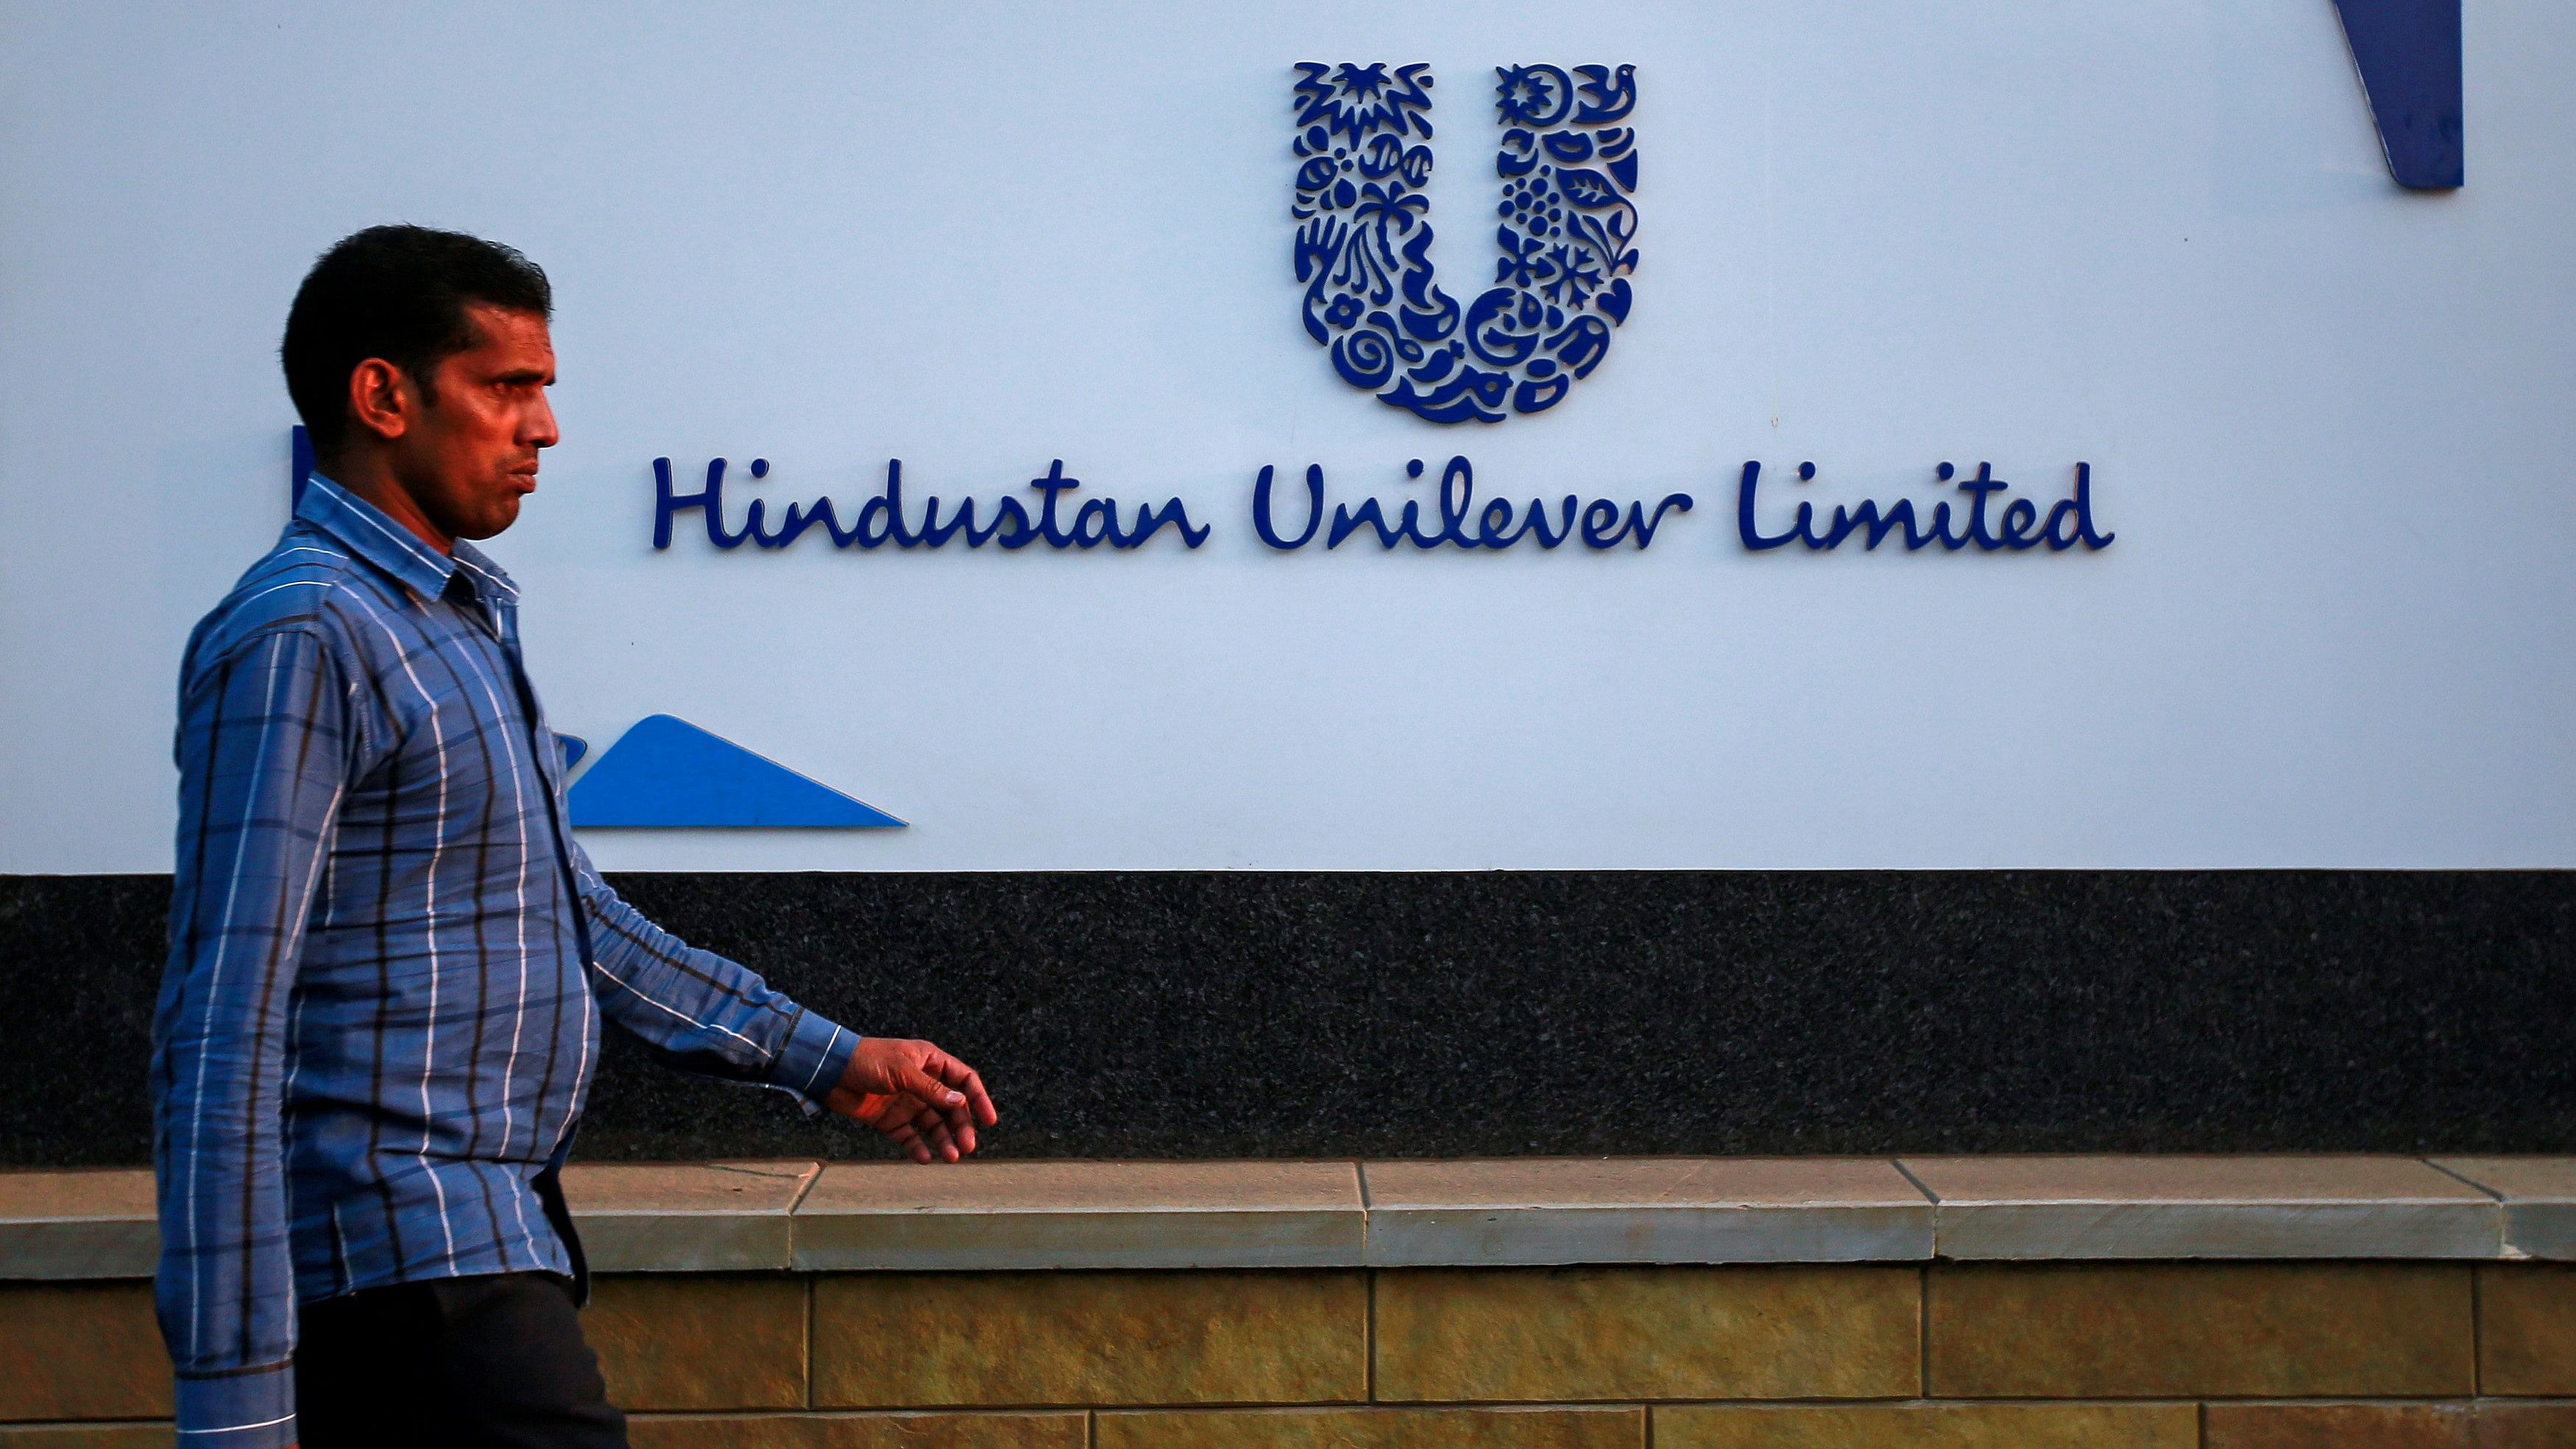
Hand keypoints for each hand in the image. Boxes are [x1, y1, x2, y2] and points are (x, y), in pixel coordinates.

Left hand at [823, 1037, 996, 1162]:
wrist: (829, 1071)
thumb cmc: (867, 1060)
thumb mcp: (902, 1071)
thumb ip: (931, 1089)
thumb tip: (959, 1102)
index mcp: (930, 1062)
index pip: (963, 1080)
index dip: (978, 1099)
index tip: (989, 1120)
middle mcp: (922, 1083)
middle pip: (951, 1107)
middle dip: (961, 1127)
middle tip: (967, 1147)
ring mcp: (907, 1102)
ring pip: (933, 1124)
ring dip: (943, 1140)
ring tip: (950, 1158)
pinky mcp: (890, 1119)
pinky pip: (909, 1136)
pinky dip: (918, 1147)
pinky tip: (924, 1157)